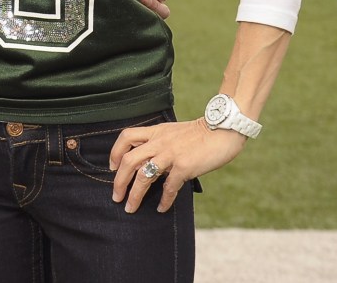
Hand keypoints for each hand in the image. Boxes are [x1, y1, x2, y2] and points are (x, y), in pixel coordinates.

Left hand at [108, 118, 245, 213]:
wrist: (224, 129)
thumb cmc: (201, 133)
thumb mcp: (174, 131)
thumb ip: (160, 142)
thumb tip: (150, 159)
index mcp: (156, 132)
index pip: (126, 137)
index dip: (115, 152)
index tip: (113, 167)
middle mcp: (159, 142)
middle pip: (129, 160)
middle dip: (119, 181)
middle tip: (116, 196)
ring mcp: (171, 154)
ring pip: (143, 175)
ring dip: (135, 194)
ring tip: (130, 207)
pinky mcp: (184, 166)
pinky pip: (169, 186)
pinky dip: (164, 199)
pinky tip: (162, 208)